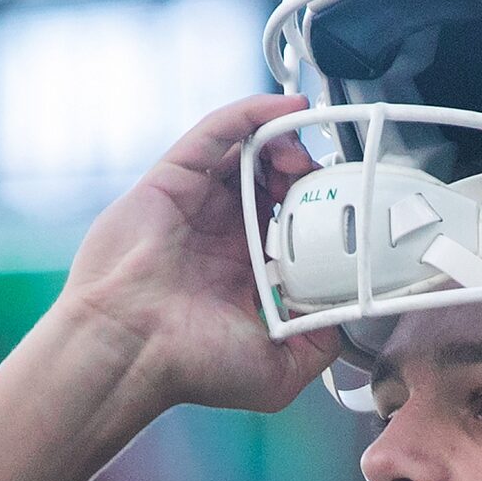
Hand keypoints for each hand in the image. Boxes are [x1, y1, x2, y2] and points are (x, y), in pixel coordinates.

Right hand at [51, 95, 342, 413]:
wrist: (130, 352)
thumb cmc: (188, 367)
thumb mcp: (279, 372)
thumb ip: (319, 346)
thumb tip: (351, 324)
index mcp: (242, 270)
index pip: (289, 221)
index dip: (320, 208)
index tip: (348, 207)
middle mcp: (219, 232)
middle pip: (272, 179)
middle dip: (307, 171)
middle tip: (329, 178)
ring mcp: (195, 203)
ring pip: (247, 150)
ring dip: (285, 141)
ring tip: (305, 151)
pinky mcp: (173, 179)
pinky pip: (217, 132)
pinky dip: (253, 113)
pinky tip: (286, 108)